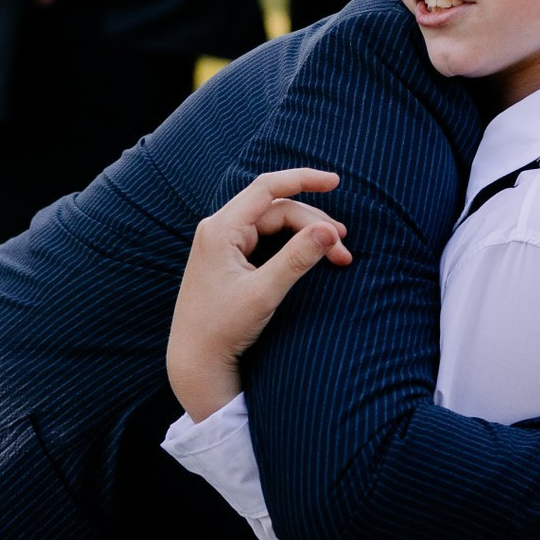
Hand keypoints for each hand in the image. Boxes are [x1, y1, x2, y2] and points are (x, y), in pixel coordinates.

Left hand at [166, 168, 351, 421]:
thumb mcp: (264, 293)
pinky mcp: (228, 259)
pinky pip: (265, 239)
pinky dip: (292, 245)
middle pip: (276, 210)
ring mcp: (223, 244)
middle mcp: (219, 229)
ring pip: (273, 225)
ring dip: (306, 235)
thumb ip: (297, 259)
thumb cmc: (222, 329)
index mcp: (221, 229)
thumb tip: (329, 231)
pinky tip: (311, 255)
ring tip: (337, 254)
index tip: (336, 181)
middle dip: (313, 224)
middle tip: (344, 251)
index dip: (303, 179)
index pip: (268, 188)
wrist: (195, 361)